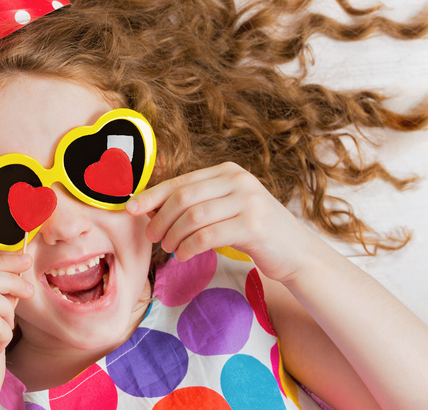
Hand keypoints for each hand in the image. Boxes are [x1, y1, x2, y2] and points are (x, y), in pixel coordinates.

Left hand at [127, 162, 313, 283]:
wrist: (298, 254)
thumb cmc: (254, 232)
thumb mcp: (225, 209)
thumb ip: (196, 203)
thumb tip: (148, 206)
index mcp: (228, 171)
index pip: (181, 181)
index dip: (152, 195)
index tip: (129, 208)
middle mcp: (238, 180)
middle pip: (183, 197)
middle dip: (160, 218)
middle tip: (151, 236)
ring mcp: (248, 201)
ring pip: (193, 216)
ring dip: (173, 234)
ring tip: (167, 248)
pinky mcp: (253, 226)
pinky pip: (207, 235)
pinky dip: (189, 247)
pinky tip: (183, 255)